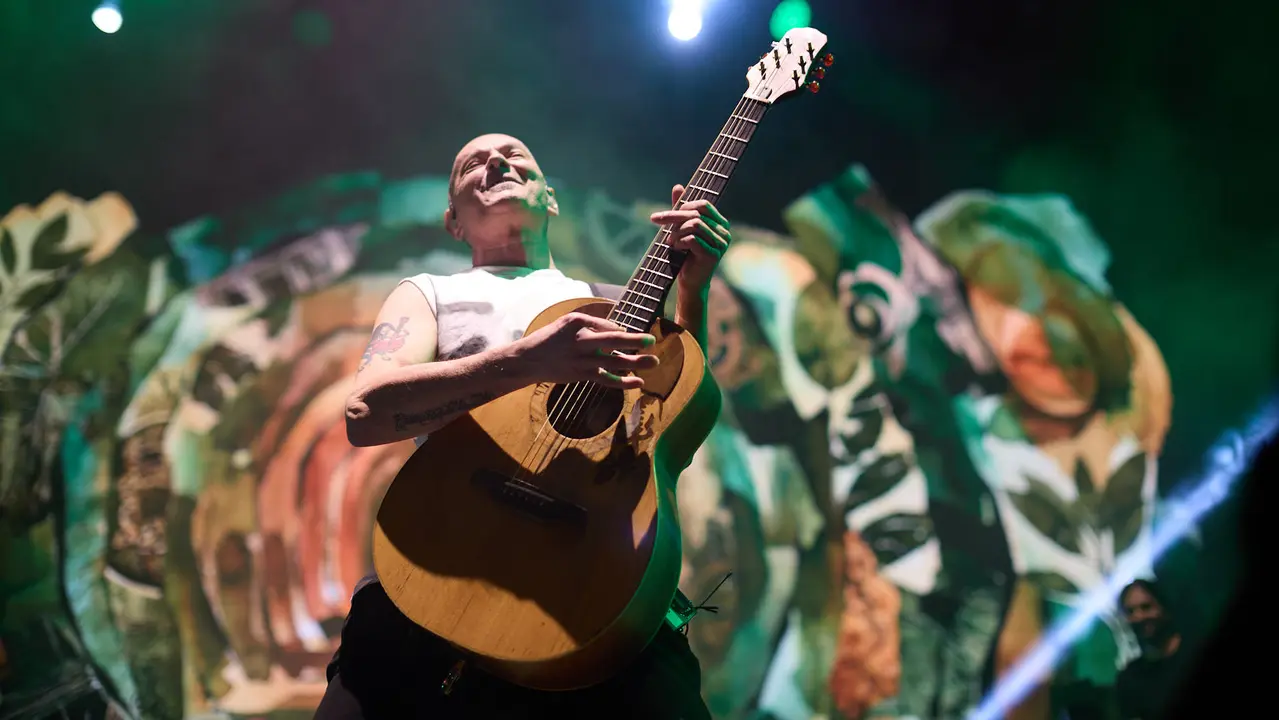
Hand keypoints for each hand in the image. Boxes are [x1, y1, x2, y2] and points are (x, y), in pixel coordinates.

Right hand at [512, 312, 658, 388]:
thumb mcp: (567, 323)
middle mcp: (581, 340)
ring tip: (654, 362)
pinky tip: (639, 382)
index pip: (607, 325)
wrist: (528, 359)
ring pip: (613, 361)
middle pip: (613, 340)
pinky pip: (606, 379)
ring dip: (636, 362)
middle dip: (635, 341)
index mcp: (578, 322)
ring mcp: (583, 360)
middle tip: (652, 341)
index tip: (635, 336)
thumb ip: (591, 324)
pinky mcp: (582, 374)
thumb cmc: (550, 339)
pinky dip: (623, 382)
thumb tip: (618, 330)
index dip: (623, 332)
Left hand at [649, 184, 730, 292]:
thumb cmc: (685, 255)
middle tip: (656, 221)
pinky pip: (692, 239)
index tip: (661, 215)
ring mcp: (721, 244)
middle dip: (673, 217)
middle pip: (696, 214)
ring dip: (676, 232)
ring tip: (671, 242)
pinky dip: (679, 242)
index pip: (703, 205)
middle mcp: (724, 232)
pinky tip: (676, 249)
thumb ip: (681, 209)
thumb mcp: (681, 229)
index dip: (682, 206)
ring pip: (694, 224)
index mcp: (720, 223)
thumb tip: (678, 186)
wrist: (689, 282)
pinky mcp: (713, 255)